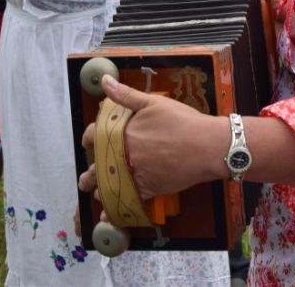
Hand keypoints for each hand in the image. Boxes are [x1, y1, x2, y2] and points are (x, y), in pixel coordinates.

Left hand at [77, 75, 226, 200]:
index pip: (94, 136)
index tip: (88, 141)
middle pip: (97, 166)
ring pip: (108, 186)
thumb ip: (126, 95)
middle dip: (89, 173)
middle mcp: (124, 155)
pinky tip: (110, 212)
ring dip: (99, 189)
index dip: (88, 138)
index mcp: (122, 133)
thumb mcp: (154, 102)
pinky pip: (126, 201)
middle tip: (87, 176)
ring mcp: (135, 174)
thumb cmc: (183, 122)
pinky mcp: (148, 189)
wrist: (207, 146)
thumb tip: (105, 82)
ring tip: (95, 191)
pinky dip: (115, 208)